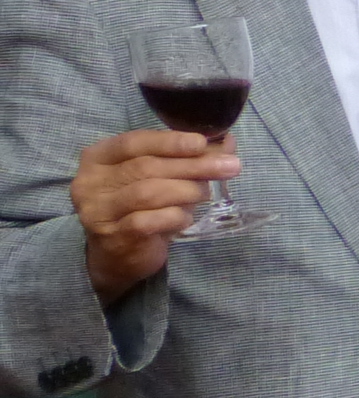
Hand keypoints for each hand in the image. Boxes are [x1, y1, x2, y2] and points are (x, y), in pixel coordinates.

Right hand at [73, 129, 238, 303]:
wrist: (117, 255)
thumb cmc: (140, 206)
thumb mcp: (160, 176)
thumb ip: (188, 157)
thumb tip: (226, 142)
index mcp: (99, 158)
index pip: (134, 142)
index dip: (170, 142)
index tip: (202, 143)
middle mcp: (91, 182)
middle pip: (146, 167)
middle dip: (193, 165)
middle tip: (230, 166)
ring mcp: (98, 210)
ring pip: (148, 192)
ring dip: (186, 190)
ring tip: (205, 194)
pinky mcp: (112, 235)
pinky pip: (148, 221)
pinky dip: (174, 216)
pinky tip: (185, 219)